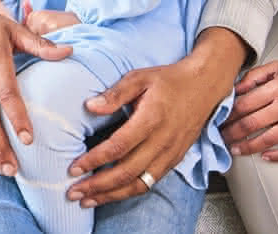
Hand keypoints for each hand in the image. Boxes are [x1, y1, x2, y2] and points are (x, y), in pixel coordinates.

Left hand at [67, 27, 243, 207]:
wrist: (204, 86)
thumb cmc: (170, 80)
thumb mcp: (139, 77)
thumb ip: (114, 94)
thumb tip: (90, 106)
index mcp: (151, 119)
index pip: (118, 147)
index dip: (94, 160)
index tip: (74, 167)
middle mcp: (162, 141)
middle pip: (126, 172)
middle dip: (97, 186)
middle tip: (73, 192)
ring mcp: (170, 154)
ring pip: (139, 184)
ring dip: (112, 195)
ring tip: (88, 200)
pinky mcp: (175, 160)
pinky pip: (151, 182)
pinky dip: (130, 191)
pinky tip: (113, 194)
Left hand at [221, 60, 277, 161]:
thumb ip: (255, 75)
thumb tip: (236, 87)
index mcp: (276, 88)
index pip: (244, 104)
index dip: (228, 114)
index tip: (218, 120)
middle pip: (252, 123)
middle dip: (232, 133)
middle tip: (220, 138)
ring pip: (269, 139)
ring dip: (249, 147)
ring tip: (235, 150)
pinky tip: (265, 157)